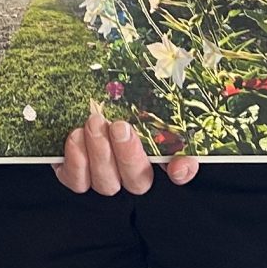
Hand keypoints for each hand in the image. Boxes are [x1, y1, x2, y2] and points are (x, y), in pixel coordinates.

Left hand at [53, 99, 198, 194]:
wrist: (77, 89)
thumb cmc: (117, 85)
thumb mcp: (145, 83)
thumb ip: (167, 90)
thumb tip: (190, 87)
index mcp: (161, 151)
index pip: (183, 169)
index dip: (183, 171)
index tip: (176, 167)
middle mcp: (134, 171)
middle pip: (138, 181)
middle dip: (128, 155)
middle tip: (120, 127)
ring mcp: (105, 177)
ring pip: (107, 183)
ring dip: (99, 153)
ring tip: (93, 123)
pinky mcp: (78, 176)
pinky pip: (77, 181)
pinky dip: (76, 162)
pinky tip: (76, 136)